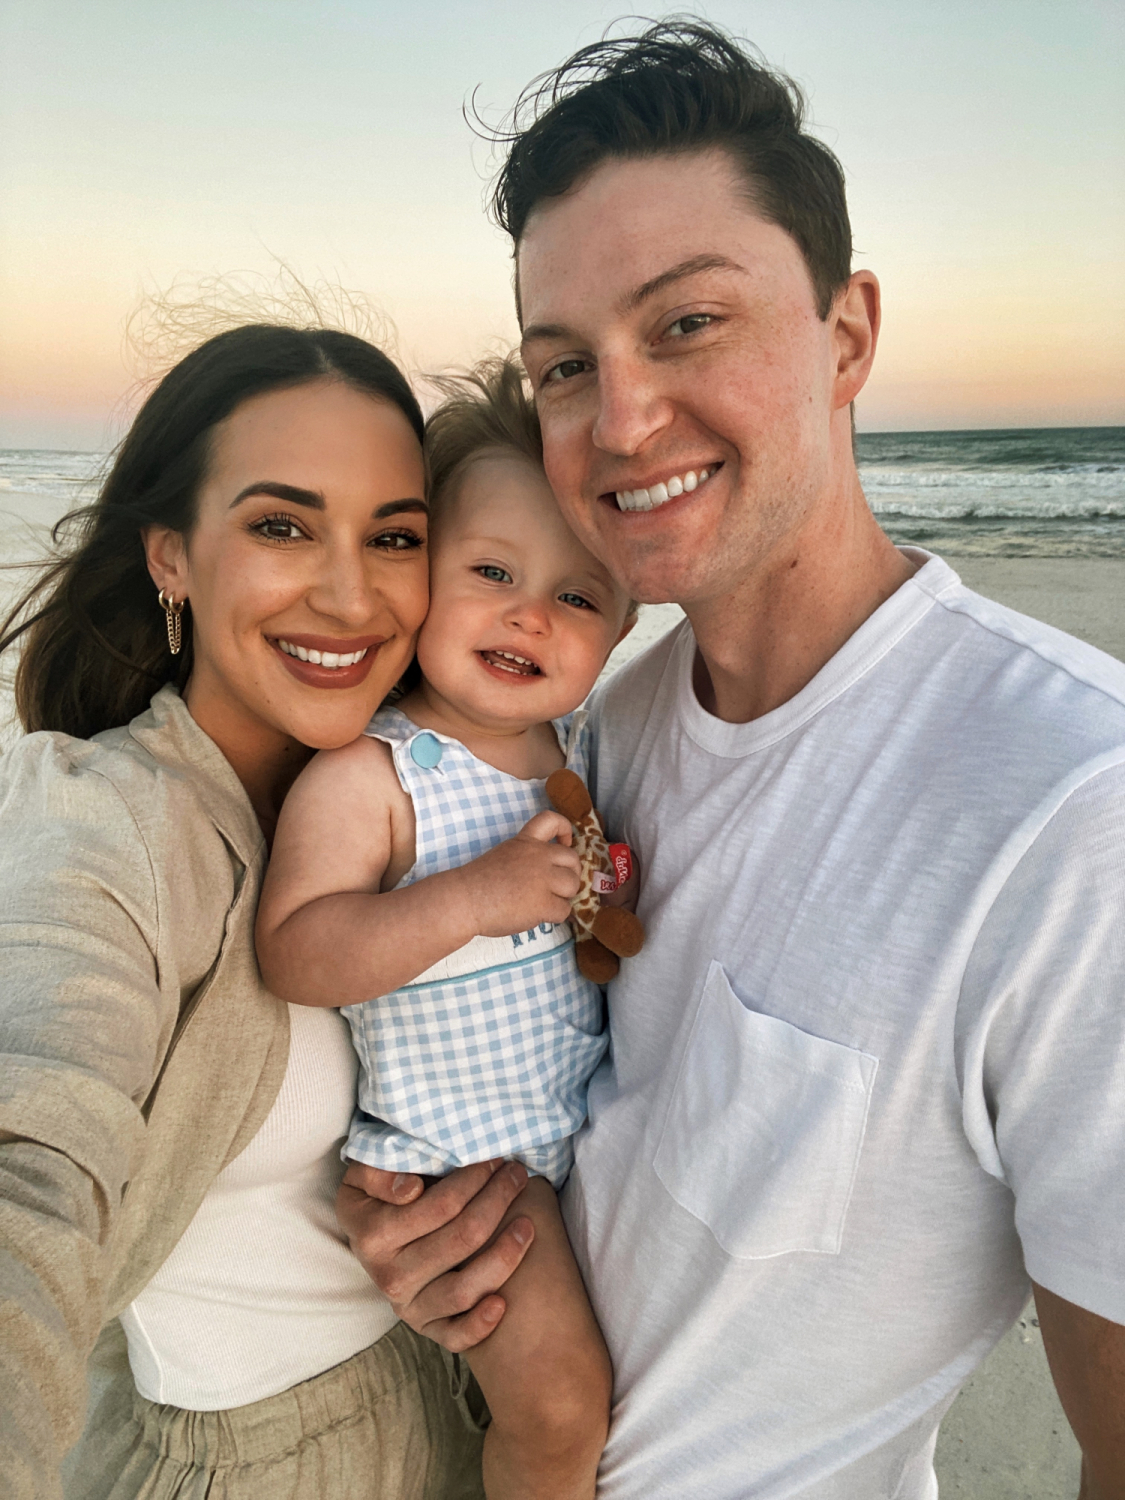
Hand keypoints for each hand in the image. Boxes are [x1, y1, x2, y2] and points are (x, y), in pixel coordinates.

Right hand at [337, 1158, 535, 1351]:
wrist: (371, 1239)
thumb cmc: (379, 1196)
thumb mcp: (366, 1175)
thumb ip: (380, 1174)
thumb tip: (411, 1190)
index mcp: (374, 1236)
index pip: (439, 1207)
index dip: (474, 1180)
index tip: (496, 1160)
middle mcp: (390, 1276)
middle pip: (460, 1241)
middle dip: (497, 1202)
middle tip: (518, 1176)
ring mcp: (409, 1306)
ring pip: (463, 1290)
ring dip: (504, 1256)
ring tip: (528, 1226)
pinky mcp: (426, 1328)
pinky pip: (456, 1337)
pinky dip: (480, 1324)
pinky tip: (504, 1302)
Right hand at [458, 810, 580, 937]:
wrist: (464, 901)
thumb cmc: (478, 883)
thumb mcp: (504, 855)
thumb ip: (527, 858)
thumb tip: (549, 873)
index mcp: (525, 842)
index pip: (552, 820)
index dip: (565, 830)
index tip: (564, 844)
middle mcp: (538, 856)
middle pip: (573, 859)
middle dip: (570, 873)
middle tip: (557, 885)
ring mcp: (542, 880)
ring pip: (573, 885)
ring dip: (564, 895)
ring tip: (547, 901)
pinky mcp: (543, 904)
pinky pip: (564, 910)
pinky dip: (554, 916)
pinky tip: (539, 915)